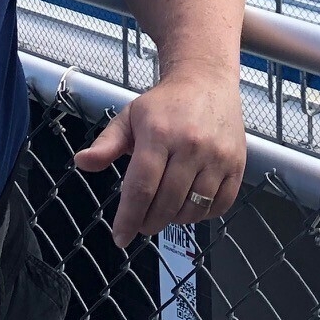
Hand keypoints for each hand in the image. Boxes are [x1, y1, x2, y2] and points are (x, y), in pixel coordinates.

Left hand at [73, 69, 246, 247]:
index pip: (141, 187)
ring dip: (175, 220)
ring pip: (194, 208)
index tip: (120, 238)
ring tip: (165, 212)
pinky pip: (220, 205)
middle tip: (143, 223)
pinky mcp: (237, 164)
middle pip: (166, 202)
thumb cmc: (164, 104)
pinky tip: (190, 206)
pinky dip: (203, 215)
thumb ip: (106, 143)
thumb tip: (81, 162)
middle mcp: (191, 145)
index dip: (129, 218)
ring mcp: (218, 156)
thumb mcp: (130, 117)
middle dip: (149, 222)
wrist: (207, 81)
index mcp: (159, 133)